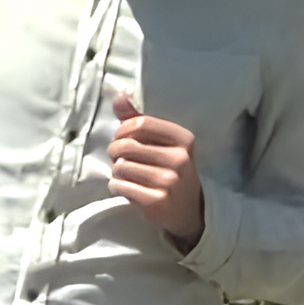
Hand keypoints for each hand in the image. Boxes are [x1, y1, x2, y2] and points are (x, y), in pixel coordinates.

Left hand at [110, 91, 204, 251]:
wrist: (187, 210)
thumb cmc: (169, 170)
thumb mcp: (162, 143)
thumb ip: (139, 119)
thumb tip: (120, 94)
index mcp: (183, 138)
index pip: (140, 123)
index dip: (122, 130)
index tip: (122, 139)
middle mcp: (179, 158)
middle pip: (125, 145)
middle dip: (115, 152)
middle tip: (121, 159)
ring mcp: (169, 181)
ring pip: (120, 167)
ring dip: (116, 171)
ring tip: (129, 175)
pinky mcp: (156, 201)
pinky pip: (119, 186)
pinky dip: (117, 186)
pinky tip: (130, 189)